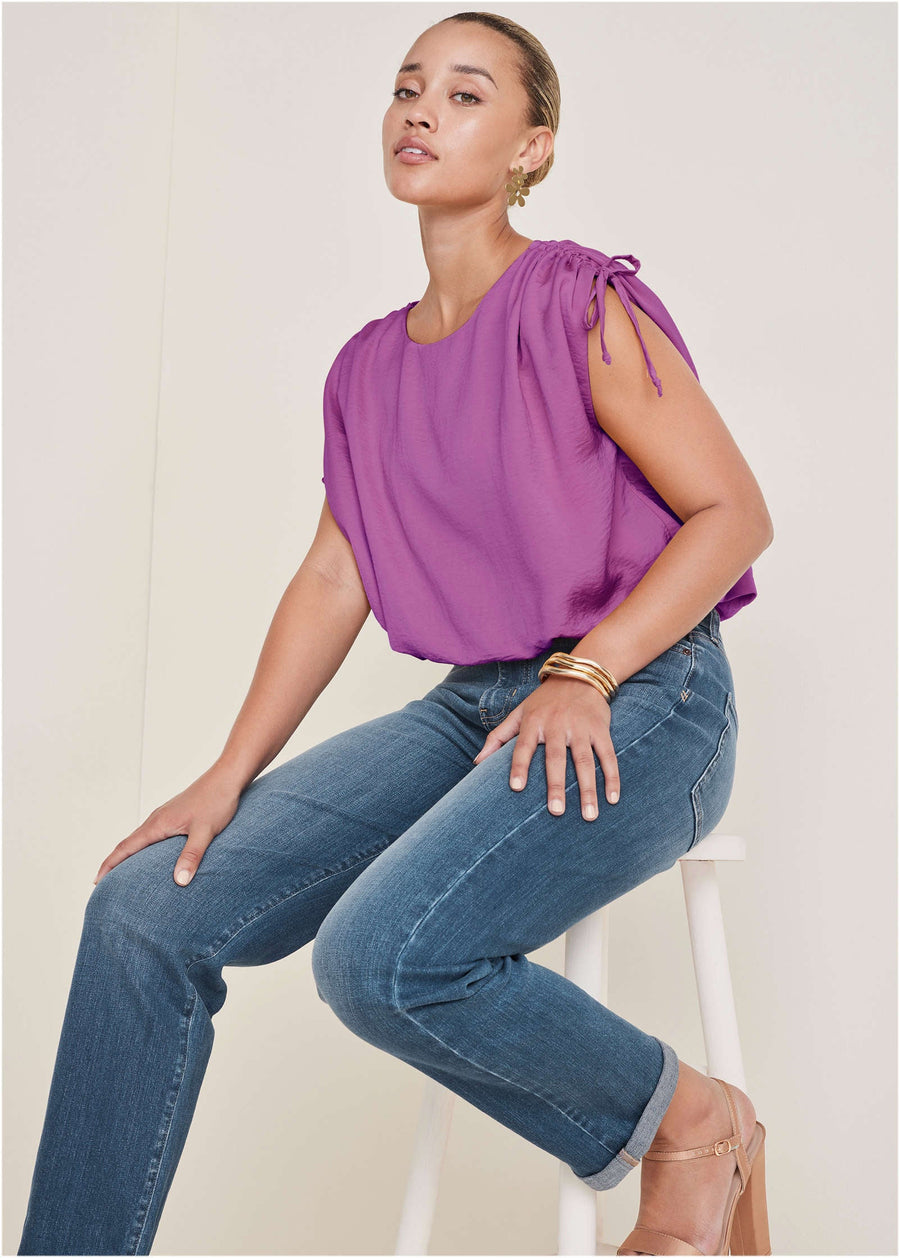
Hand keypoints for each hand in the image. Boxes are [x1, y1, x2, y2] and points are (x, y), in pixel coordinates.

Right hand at [92, 763, 245, 886]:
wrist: (228, 777)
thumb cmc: (217, 801)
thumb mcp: (205, 832)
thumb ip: (192, 855)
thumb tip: (178, 881)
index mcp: (158, 823)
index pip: (126, 847)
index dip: (110, 865)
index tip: (96, 881)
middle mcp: (157, 819)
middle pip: (128, 843)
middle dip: (114, 863)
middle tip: (104, 883)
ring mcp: (165, 815)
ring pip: (140, 838)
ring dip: (128, 854)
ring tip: (123, 873)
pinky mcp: (175, 815)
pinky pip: (152, 834)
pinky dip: (144, 847)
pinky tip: (151, 855)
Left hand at [472, 676, 619, 819]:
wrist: (578, 676)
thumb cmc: (544, 702)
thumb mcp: (519, 713)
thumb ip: (498, 738)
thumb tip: (477, 763)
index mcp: (534, 722)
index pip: (523, 746)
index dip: (519, 766)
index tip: (516, 788)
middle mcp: (557, 724)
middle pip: (556, 758)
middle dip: (556, 785)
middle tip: (556, 812)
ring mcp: (580, 727)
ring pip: (585, 761)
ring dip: (588, 789)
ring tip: (589, 815)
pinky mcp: (600, 729)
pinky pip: (608, 755)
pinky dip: (612, 777)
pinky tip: (612, 799)